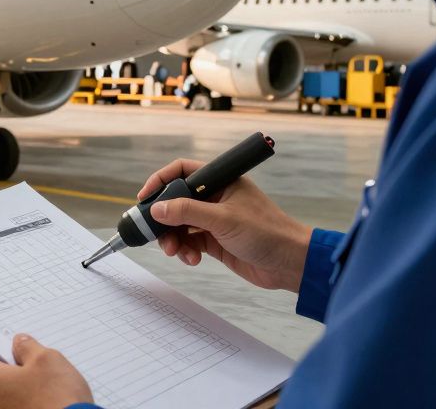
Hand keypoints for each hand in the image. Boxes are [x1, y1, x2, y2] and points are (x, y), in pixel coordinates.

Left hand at [0, 333, 92, 408]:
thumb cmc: (57, 403)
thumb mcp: (47, 360)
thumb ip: (27, 348)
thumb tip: (20, 344)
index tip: (2, 343)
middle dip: (2, 370)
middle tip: (27, 366)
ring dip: (9, 392)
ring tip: (38, 390)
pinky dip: (16, 408)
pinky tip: (39, 405)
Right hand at [139, 158, 313, 291]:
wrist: (290, 264)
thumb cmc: (267, 232)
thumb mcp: (224, 219)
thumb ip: (188, 212)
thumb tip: (156, 209)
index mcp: (220, 181)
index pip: (182, 171)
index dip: (161, 180)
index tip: (145, 197)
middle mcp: (215, 198)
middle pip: (176, 201)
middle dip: (164, 219)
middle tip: (154, 233)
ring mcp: (214, 220)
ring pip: (180, 224)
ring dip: (173, 238)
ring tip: (176, 252)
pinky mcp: (215, 241)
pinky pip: (190, 242)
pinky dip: (185, 251)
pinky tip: (192, 260)